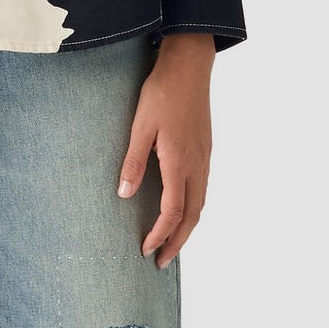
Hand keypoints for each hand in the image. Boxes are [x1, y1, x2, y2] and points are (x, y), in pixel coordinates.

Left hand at [116, 34, 213, 268]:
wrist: (189, 66)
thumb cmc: (162, 92)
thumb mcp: (140, 125)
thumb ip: (133, 161)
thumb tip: (124, 194)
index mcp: (180, 162)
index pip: (172, 211)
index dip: (160, 234)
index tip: (145, 249)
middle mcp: (197, 165)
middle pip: (192, 216)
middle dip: (177, 242)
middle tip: (162, 262)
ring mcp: (205, 158)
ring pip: (200, 204)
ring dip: (187, 227)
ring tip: (172, 242)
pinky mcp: (205, 149)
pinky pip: (202, 189)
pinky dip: (193, 208)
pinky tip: (182, 208)